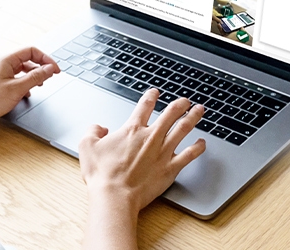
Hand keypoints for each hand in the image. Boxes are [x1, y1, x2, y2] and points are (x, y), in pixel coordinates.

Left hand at [0, 47, 59, 131]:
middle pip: (27, 59)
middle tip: (50, 78)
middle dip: (40, 68)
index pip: (31, 51)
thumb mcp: (17, 88)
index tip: (55, 70)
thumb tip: (50, 69)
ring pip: (22, 70)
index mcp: (6, 60)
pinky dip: (24, 84)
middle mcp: (2, 63)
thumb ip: (36, 77)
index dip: (46, 59)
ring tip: (39, 86)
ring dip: (33, 77)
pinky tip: (26, 94)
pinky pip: (15, 79)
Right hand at [79, 88, 205, 212]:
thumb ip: (92, 131)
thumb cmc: (102, 174)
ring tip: (199, 110)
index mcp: (131, 130)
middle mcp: (150, 137)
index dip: (150, 96)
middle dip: (179, 105)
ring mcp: (163, 152)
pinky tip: (202, 143)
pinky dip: (198, 148)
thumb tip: (99, 128)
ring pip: (183, 129)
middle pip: (170, 114)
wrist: (115, 195)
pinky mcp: (170, 168)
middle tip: (185, 100)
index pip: (144, 106)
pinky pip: (189, 155)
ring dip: (192, 118)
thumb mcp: (87, 146)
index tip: (155, 92)